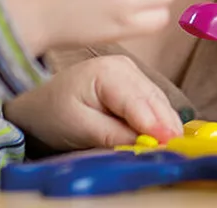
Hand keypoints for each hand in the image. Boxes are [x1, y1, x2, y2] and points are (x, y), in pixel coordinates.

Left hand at [3, 56, 182, 149]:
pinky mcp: (134, 83)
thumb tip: (146, 144)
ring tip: (173, 146)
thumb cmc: (54, 114)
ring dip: (166, 124)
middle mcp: (125, 66)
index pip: (138, 102)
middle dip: (166, 126)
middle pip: (153, 100)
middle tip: (177, 150)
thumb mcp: (80, 128)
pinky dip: (160, 120)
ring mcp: (132, 72)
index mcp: (107, 72)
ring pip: (158, 101)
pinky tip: (164, 136)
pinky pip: (153, 103)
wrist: (39, 104)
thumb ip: (113, 135)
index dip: (156, 124)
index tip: (169, 144)